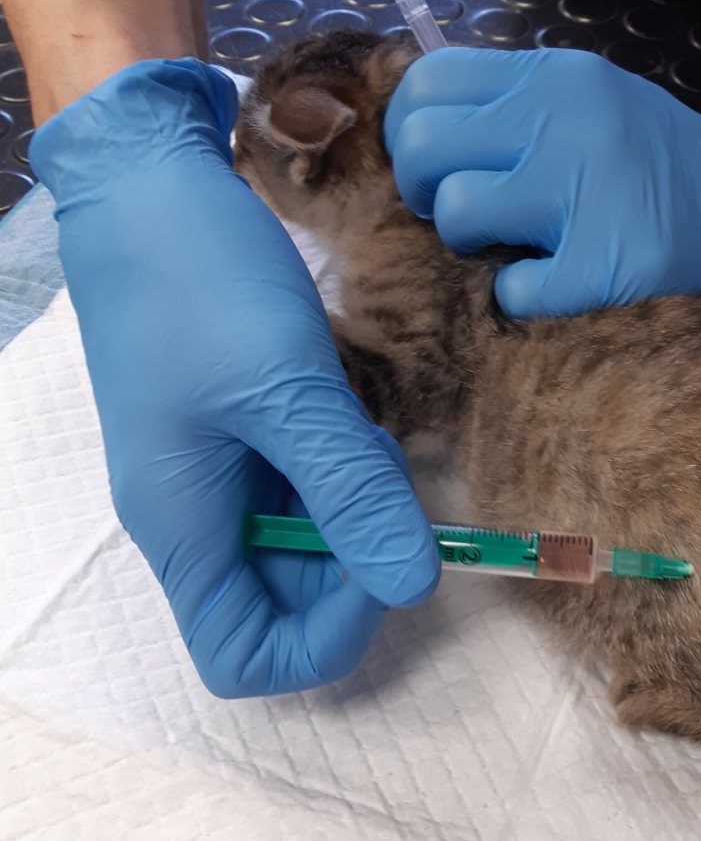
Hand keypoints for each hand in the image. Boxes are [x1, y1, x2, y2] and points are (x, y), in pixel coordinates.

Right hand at [30, 59, 440, 697]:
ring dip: (351, 508)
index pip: (243, 657)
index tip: (377, 563)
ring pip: (297, 542)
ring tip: (364, 433)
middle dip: (352, 563)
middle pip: (281, 603)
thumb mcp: (287, 389)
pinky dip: (338, 466)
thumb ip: (351, 492)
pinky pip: (296, 484)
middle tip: (385, 481)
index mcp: (183, 526)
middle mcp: (193, 516)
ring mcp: (212, 474)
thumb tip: (414, 588)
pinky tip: (351, 413)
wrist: (145, 183)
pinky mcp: (236, 431)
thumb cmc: (195, 280)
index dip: (324, 637)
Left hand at [386, 47, 700, 336]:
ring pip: (457, 213)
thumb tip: (414, 123)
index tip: (440, 161)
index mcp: (555, 77)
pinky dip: (523, 297)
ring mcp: (588, 191)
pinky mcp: (607, 265)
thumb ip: (512, 103)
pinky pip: (512, 290)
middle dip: (425, 189)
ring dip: (469, 242)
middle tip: (465, 211)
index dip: (413, 130)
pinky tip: (556, 282)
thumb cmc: (657, 162)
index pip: (428, 82)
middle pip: (425, 146)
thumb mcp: (590, 101)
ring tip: (509, 245)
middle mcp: (566, 120)